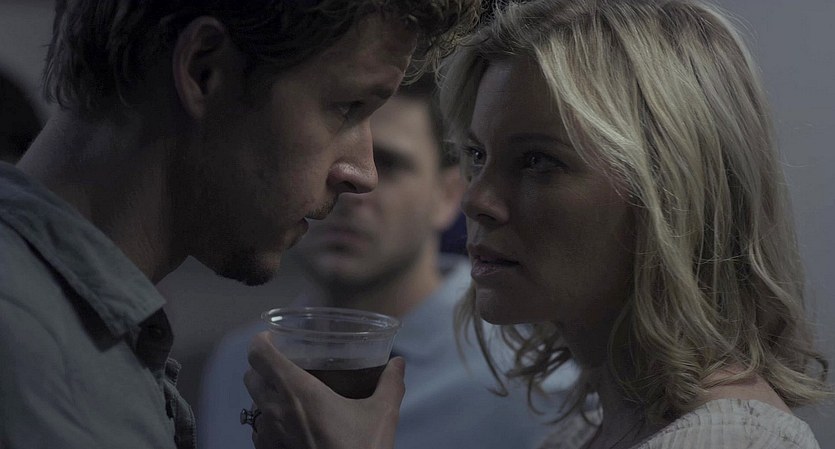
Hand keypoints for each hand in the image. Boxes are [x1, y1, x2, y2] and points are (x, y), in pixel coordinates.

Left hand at [244, 331, 404, 448]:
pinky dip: (268, 422)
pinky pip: (258, 431)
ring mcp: (268, 435)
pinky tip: (290, 425)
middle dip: (263, 366)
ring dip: (264, 395)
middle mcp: (274, 410)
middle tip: (286, 363)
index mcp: (297, 390)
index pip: (259, 354)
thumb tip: (399, 363)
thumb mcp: (382, 414)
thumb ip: (390, 383)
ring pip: (252, 404)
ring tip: (289, 395)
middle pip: (250, 376)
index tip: (276, 337)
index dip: (262, 341)